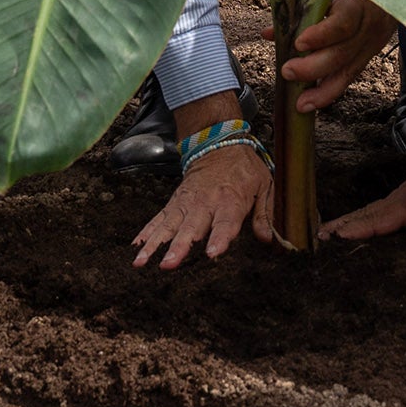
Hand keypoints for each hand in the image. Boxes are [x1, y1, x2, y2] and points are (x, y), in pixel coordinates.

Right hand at [130, 140, 273, 268]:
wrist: (218, 142)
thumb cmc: (244, 168)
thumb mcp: (264, 185)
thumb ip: (264, 214)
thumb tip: (269, 240)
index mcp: (230, 201)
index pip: (225, 223)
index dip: (219, 239)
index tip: (211, 254)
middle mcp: (205, 204)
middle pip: (191, 228)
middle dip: (179, 246)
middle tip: (168, 264)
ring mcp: (186, 203)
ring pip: (169, 226)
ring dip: (155, 244)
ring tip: (141, 261)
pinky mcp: (174, 203)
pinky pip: (158, 219)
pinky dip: (147, 232)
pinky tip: (136, 247)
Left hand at [281, 0, 398, 114]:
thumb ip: (302, 7)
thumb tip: (269, 33)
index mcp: (360, 1)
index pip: (344, 22)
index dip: (321, 35)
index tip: (299, 43)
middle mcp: (370, 25)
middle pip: (344, 53)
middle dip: (313, 68)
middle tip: (287, 71)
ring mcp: (373, 42)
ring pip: (349, 71)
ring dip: (323, 91)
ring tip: (300, 104)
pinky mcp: (371, 53)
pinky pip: (351, 75)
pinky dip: (331, 90)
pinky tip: (314, 101)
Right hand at [326, 94, 405, 248]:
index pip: (380, 220)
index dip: (356, 230)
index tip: (331, 238)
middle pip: (371, 212)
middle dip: (346, 224)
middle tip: (320, 235)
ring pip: (378, 208)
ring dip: (356, 219)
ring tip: (336, 229)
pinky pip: (390, 204)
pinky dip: (374, 213)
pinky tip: (374, 218)